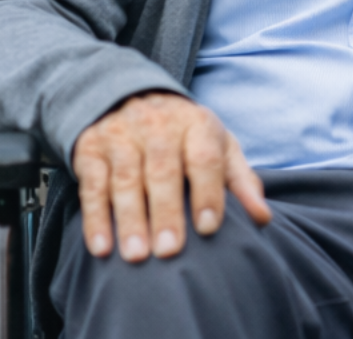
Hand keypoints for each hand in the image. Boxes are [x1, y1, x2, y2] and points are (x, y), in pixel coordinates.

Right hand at [71, 92, 270, 261]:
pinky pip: (92, 185)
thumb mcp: (218, 145)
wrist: (132, 96)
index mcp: (196, 124)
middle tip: (170, 250)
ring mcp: (121, 136)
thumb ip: (240, 181)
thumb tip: (262, 218)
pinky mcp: (91, 150)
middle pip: (162, 171)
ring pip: (126, 180)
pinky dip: (96, 218)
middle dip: (167, 212)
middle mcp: (158, 126)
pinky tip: (102, 246)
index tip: (208, 228)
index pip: (204, 158)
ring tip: (137, 255)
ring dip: (130, 220)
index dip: (207, 193)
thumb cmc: (185, 134)